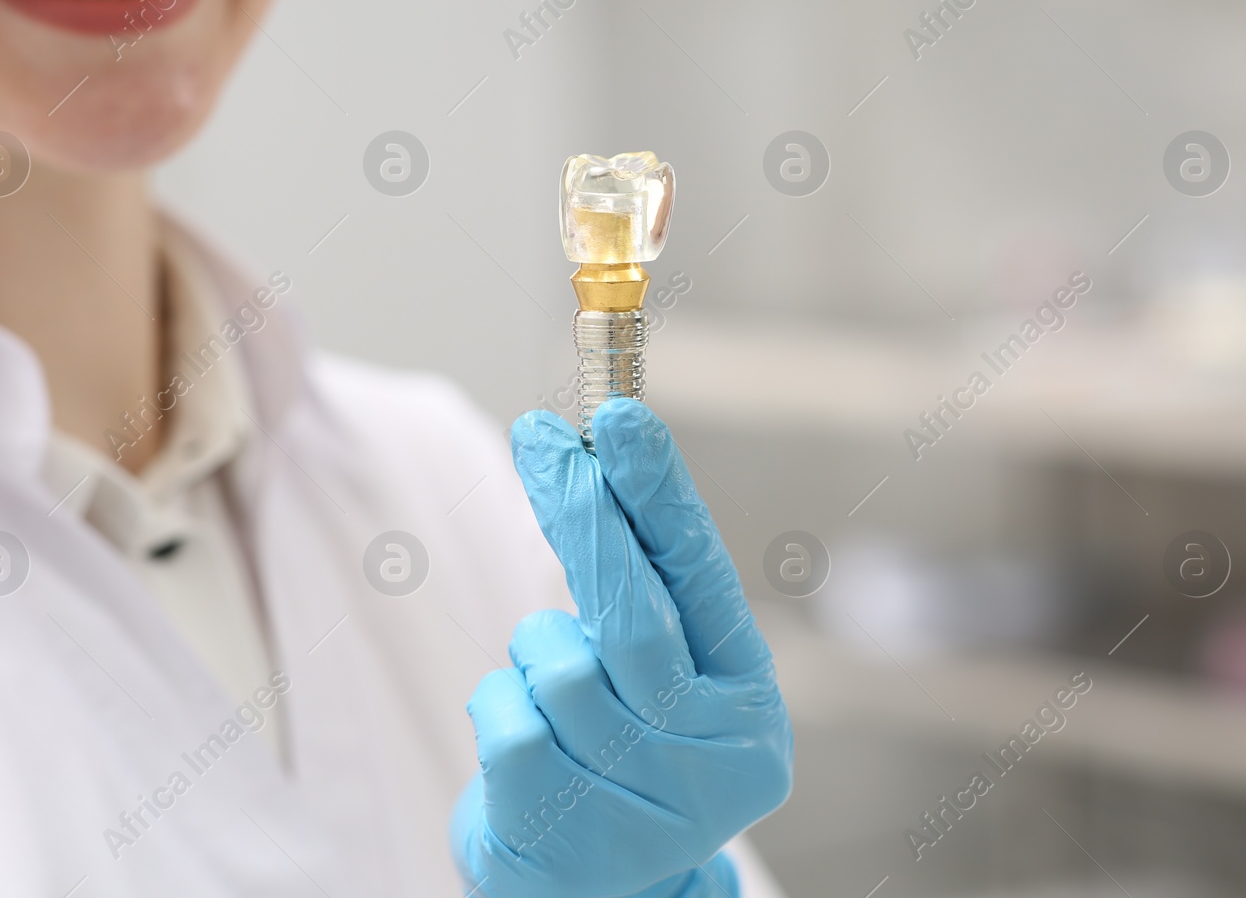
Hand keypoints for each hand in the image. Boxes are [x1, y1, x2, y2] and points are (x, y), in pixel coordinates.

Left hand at [450, 399, 792, 897]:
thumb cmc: (622, 759)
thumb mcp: (659, 681)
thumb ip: (643, 595)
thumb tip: (588, 465)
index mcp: (748, 701)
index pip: (703, 576)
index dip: (659, 491)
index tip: (619, 413)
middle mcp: (712, 755)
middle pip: (632, 612)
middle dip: (580, 514)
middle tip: (538, 438)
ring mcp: (641, 801)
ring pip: (554, 662)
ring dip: (534, 655)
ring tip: (555, 700)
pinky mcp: (564, 831)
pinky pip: (504, 713)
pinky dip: (498, 705)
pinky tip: (524, 746)